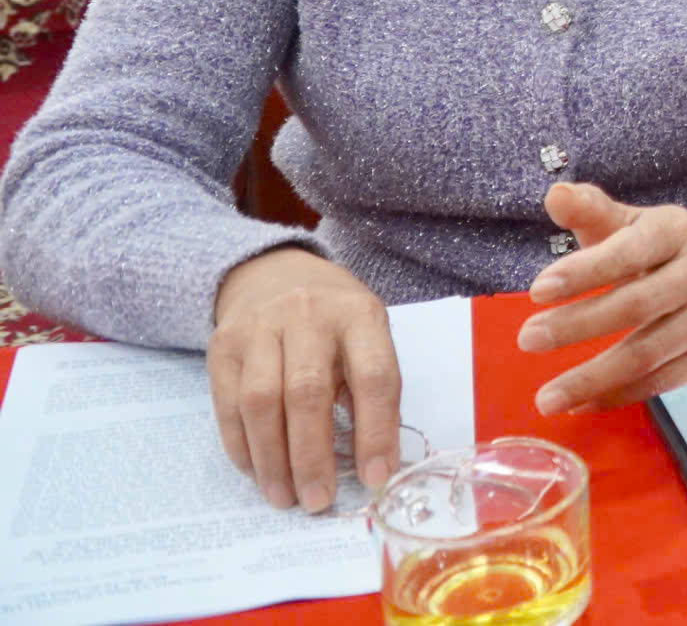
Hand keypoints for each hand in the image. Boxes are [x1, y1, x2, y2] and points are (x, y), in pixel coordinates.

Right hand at [209, 247, 400, 512]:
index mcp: (359, 314)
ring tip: (285, 497)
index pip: (374, 377)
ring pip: (260, 403)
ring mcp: (259, 327)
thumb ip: (372, 391)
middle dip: (312, 457)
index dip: (376, 433)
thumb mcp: (368, 337)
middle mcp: (308, 315)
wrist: (274, 274)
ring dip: (272, 460)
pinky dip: (243, 447)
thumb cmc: (334, 319)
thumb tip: (374, 465)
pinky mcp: (222, 346)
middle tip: (317, 501)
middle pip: (307, 393)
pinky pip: (228, 406)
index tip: (376, 479)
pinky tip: (258, 472)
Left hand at [517, 183, 686, 415]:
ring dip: (592, 378)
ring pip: (647, 354)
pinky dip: (617, 395)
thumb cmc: (659, 249)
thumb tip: (555, 194)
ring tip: (545, 398)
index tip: (536, 291)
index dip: (584, 272)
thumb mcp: (629, 222)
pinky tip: (580, 403)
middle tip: (526, 339)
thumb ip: (590, 211)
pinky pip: (659, 382)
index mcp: (676, 232)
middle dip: (579, 324)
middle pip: (636, 305)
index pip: (630, 252)